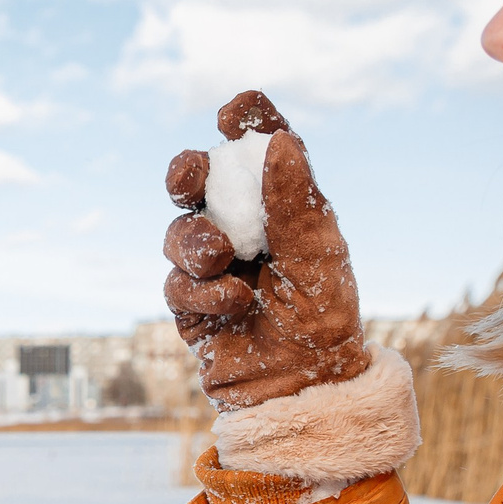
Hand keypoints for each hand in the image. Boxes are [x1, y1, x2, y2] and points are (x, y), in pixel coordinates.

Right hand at [163, 89, 370, 408]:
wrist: (305, 389)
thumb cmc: (325, 320)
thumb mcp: (318, 255)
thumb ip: (295, 200)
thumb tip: (277, 140)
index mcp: (281, 206)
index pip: (259, 150)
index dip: (244, 123)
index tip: (232, 114)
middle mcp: (243, 229)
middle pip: (199, 182)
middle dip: (187, 172)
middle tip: (190, 178)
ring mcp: (212, 267)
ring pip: (179, 231)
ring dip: (196, 239)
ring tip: (222, 258)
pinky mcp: (190, 305)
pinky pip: (177, 283)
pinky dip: (201, 288)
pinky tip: (231, 303)